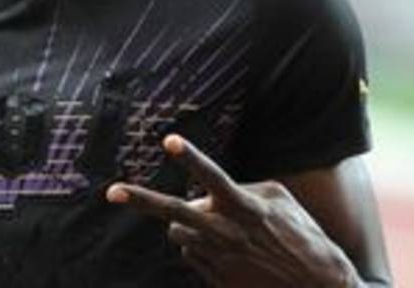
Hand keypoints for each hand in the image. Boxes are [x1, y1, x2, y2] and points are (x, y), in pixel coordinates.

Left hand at [106, 135, 360, 287]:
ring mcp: (218, 260)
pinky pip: (190, 253)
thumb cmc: (302, 236)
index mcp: (246, 208)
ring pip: (179, 233)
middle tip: (111, 191)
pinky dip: (199, 246)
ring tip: (218, 228)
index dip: (192, 158)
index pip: (213, 177)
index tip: (170, 140)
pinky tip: (229, 251)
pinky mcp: (215, 279)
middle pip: (174, 213)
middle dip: (141, 200)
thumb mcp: (279, 200)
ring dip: (187, 225)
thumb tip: (204, 196)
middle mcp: (227, 234)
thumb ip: (240, 188)